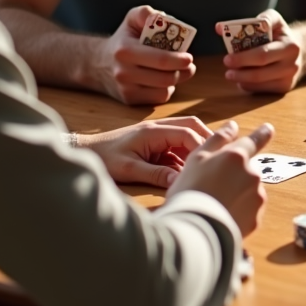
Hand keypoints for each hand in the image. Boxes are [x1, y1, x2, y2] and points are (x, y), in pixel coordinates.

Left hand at [79, 117, 211, 187]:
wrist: (84, 151)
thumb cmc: (103, 158)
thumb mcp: (129, 169)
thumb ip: (156, 174)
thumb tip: (180, 181)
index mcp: (153, 131)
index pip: (187, 133)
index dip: (202, 146)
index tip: (214, 161)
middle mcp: (157, 128)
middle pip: (191, 125)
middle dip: (207, 138)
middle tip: (220, 155)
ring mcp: (155, 133)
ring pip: (185, 132)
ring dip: (197, 145)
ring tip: (208, 162)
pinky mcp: (152, 142)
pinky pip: (175, 144)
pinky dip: (185, 153)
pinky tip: (188, 168)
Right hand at [91, 5, 195, 104]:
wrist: (98, 63)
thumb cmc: (123, 39)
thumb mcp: (131, 19)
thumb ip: (146, 14)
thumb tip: (162, 17)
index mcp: (125, 50)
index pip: (160, 59)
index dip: (179, 60)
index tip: (189, 58)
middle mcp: (123, 72)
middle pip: (165, 78)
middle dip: (183, 72)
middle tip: (189, 65)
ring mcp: (126, 89)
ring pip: (164, 90)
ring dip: (176, 80)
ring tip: (177, 70)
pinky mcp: (129, 100)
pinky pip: (158, 98)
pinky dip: (166, 90)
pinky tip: (163, 80)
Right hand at [167, 120, 274, 236]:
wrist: (193, 230)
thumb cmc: (190, 191)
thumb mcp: (197, 158)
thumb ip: (218, 139)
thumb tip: (232, 125)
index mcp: (236, 157)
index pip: (254, 141)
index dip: (262, 134)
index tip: (269, 129)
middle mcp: (252, 174)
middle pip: (247, 170)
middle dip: (235, 176)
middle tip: (212, 187)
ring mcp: (256, 197)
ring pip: (249, 191)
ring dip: (238, 194)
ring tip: (215, 204)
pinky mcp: (256, 219)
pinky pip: (249, 212)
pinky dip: (239, 212)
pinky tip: (222, 216)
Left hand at [218, 10, 303, 93]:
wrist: (300, 51)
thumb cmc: (280, 34)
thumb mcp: (274, 19)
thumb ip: (253, 19)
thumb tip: (220, 28)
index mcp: (290, 46)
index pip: (262, 55)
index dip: (243, 58)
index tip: (227, 58)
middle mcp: (292, 65)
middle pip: (259, 73)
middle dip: (240, 72)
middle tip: (227, 69)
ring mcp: (288, 79)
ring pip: (258, 84)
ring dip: (241, 79)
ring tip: (232, 73)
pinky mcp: (283, 89)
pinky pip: (260, 90)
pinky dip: (248, 85)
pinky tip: (243, 78)